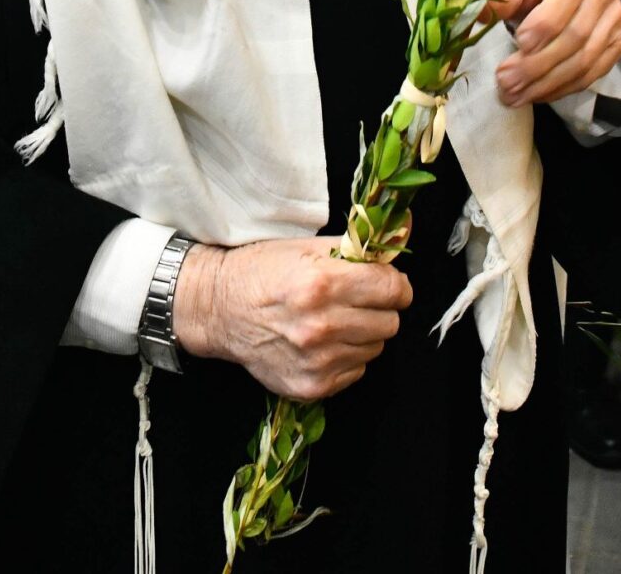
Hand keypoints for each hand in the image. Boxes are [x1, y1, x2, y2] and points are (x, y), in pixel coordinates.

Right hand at [172, 236, 411, 400]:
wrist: (218, 309)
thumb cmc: (262, 271)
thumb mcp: (306, 248)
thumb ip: (357, 247)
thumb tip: (402, 234)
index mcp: (321, 284)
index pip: (393, 289)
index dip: (395, 284)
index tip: (387, 283)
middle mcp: (321, 326)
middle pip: (390, 322)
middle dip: (379, 309)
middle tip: (355, 301)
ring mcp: (317, 361)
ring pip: (375, 348)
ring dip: (362, 334)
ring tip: (333, 321)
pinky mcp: (311, 386)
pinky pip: (356, 371)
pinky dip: (346, 357)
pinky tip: (321, 343)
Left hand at [484, 0, 620, 107]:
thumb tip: (483, 12)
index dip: (545, 23)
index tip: (518, 43)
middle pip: (576, 34)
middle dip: (537, 64)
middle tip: (505, 82)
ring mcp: (616, 15)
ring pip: (585, 59)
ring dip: (547, 83)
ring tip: (514, 96)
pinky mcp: (619, 40)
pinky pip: (594, 72)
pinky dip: (564, 88)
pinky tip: (537, 93)